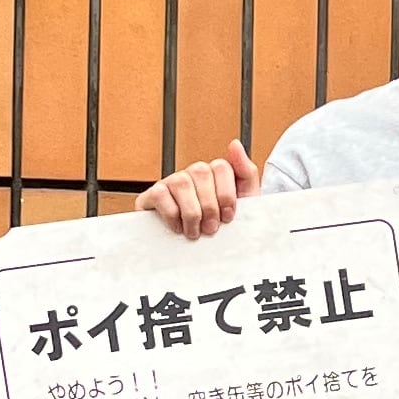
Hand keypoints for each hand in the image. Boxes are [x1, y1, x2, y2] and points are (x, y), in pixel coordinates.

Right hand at [137, 138, 258, 239]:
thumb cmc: (219, 228)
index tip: (228, 216)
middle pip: (202, 173)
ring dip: (191, 213)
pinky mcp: (153, 194)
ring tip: (195, 231)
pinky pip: (160, 194)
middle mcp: (192, 174)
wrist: (198, 255)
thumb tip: (234, 144)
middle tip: (211, 228)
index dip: (227, 194)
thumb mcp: (242, 203)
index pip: (222, 166)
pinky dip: (171, 214)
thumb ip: (245, 172)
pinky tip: (178, 227)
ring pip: (182, 182)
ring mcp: (172, 182)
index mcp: (214, 174)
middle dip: (210, 206)